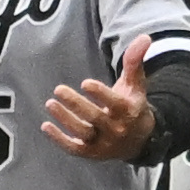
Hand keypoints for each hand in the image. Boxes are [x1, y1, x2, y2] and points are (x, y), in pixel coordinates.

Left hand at [43, 33, 150, 161]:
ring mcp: (103, 143)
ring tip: (50, 103)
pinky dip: (59, 139)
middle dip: (77, 105)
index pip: (114, 104)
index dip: (100, 94)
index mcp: (128, 111)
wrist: (140, 140)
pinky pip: (74, 148)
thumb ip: (135, 61)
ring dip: (65, 119)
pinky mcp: (91, 153)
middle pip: (95, 118)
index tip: (85, 83)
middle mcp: (116, 129)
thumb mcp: (136, 84)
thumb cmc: (133, 105)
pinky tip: (46, 125)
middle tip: (59, 89)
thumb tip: (144, 37)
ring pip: (83, 133)